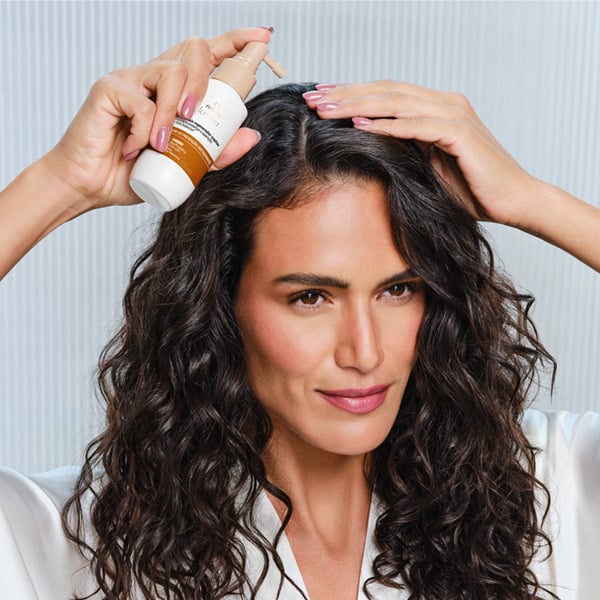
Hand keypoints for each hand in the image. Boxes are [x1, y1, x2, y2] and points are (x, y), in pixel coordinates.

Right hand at [44, 28, 271, 214]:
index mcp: (175, 91)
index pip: (207, 55)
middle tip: (196, 116)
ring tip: (163, 145)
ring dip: (173, 113)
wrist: (92, 187)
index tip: (261, 38)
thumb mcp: (185, 167)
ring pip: (171, 72)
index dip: (234, 42)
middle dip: (206, 80)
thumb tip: (252, 136)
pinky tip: (134, 150)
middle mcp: (154, 77)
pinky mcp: (109, 88)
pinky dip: (145, 132)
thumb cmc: (135, 174)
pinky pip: (142, 103)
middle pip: (195, 50)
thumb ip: (216, 153)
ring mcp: (131, 78)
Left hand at [303, 81, 540, 230]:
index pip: (386, 94)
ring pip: (397, 102)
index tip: (320, 99)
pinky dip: (389, 125)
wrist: (513, 202)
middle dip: (346, 94)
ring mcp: (454, 114)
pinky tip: (361, 124)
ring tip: (326, 108)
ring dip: (358, 104)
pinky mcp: (462, 133)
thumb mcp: (427, 166)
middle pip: (386, 91)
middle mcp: (445, 102)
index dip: (352, 93)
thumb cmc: (471, 189)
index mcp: (435, 107)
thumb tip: (366, 145)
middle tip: (312, 98)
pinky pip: (418, 126)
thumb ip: (403, 149)